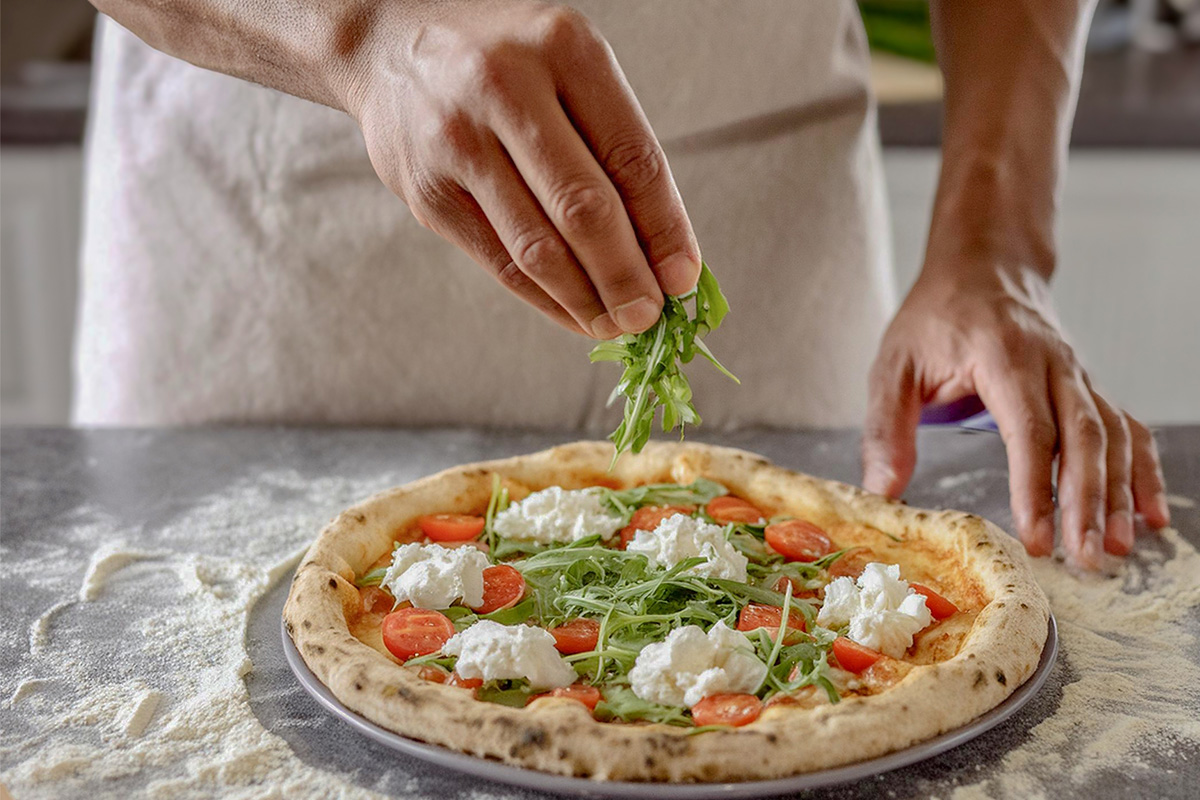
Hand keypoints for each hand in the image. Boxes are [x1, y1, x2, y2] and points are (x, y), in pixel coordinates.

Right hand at [343, 1, 699, 337]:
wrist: (387, 45)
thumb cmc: (505, 62)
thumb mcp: (567, 66)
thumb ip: (612, 141)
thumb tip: (663, 250)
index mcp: (563, 49)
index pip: (631, 158)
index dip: (665, 229)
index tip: (684, 278)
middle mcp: (506, 89)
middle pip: (583, 210)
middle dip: (627, 277)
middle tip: (650, 316)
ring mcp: (458, 143)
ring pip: (538, 248)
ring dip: (588, 301)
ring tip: (618, 324)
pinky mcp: (427, 192)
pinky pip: (499, 263)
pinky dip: (545, 300)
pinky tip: (575, 314)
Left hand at [862, 263, 1170, 570]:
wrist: (983, 264)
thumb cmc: (937, 315)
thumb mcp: (895, 363)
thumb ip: (887, 427)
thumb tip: (881, 491)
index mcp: (1005, 356)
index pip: (1030, 429)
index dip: (1037, 487)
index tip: (1038, 536)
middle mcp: (1054, 365)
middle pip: (1084, 438)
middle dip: (1089, 501)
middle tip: (1086, 557)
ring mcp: (1078, 375)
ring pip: (1112, 435)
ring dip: (1119, 493)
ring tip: (1115, 547)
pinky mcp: (1088, 386)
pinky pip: (1126, 428)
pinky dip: (1143, 471)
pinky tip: (1150, 515)